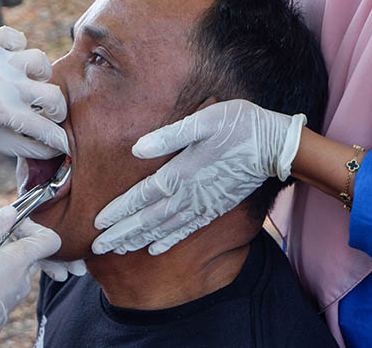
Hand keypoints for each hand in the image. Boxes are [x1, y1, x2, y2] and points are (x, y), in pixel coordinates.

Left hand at [0, 26, 69, 158]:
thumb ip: (30, 149)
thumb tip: (59, 149)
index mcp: (0, 112)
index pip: (44, 128)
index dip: (60, 139)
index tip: (64, 141)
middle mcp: (1, 84)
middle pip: (52, 95)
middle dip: (57, 109)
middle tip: (48, 112)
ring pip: (40, 61)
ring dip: (41, 75)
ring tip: (31, 83)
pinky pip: (17, 37)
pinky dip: (20, 45)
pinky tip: (15, 59)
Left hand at [91, 99, 305, 255]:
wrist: (274, 145)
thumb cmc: (236, 125)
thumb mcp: (202, 120)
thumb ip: (169, 136)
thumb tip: (136, 149)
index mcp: (180, 172)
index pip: (141, 197)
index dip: (118, 211)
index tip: (97, 224)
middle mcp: (188, 195)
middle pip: (147, 219)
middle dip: (120, 234)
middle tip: (97, 248)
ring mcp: (201, 205)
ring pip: (163, 228)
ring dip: (138, 240)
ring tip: (118, 250)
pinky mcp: (214, 208)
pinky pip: (186, 230)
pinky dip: (168, 241)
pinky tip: (155, 249)